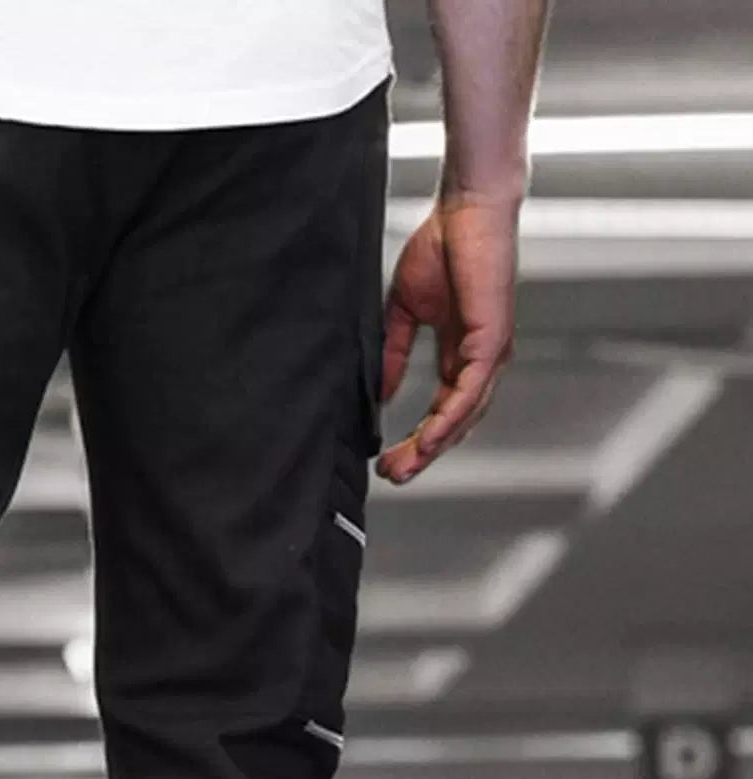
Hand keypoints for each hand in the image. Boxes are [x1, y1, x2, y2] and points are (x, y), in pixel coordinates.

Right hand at [376, 196, 518, 484]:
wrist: (467, 208)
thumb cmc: (443, 245)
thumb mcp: (405, 310)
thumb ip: (394, 352)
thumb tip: (381, 390)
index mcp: (460, 352)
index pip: (440, 410)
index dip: (416, 439)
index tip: (387, 460)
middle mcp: (480, 359)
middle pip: (454, 423)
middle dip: (423, 453)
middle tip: (394, 475)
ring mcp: (490, 352)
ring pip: (464, 415)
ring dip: (434, 445)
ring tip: (405, 466)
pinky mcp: (492, 340)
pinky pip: (470, 392)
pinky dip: (449, 419)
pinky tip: (429, 439)